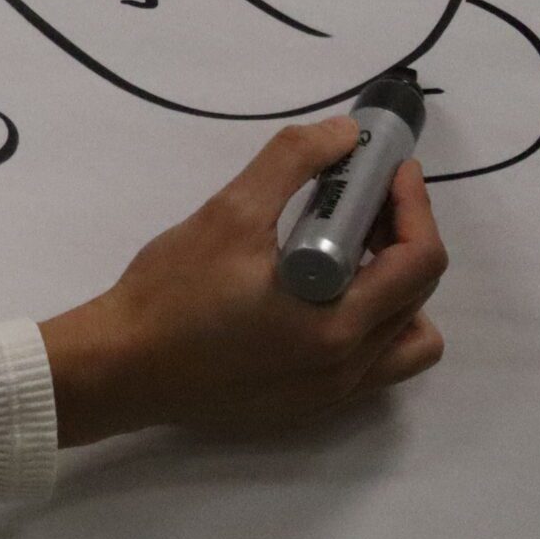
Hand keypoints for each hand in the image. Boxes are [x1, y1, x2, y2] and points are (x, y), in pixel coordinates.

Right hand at [37, 119, 447, 446]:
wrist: (120, 367)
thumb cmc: (171, 292)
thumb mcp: (228, 214)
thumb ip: (290, 163)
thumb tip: (342, 133)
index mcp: (339, 323)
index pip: (419, 260)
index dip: (414, 204)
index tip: (390, 168)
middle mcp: (349, 366)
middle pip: (419, 294)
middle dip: (402, 234)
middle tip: (363, 197)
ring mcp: (331, 392)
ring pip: (406, 338)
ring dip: (396, 289)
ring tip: (349, 255)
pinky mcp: (308, 405)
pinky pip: (372, 364)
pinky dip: (368, 322)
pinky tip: (320, 295)